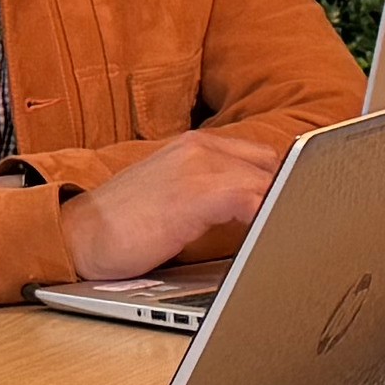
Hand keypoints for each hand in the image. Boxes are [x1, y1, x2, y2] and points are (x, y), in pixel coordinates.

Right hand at [62, 126, 288, 281]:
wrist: (75, 237)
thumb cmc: (121, 227)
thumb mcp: (172, 197)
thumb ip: (211, 193)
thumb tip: (255, 211)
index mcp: (195, 146)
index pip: (263, 157)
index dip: (289, 182)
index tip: (308, 203)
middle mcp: (200, 148)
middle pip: (274, 166)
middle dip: (294, 194)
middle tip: (309, 224)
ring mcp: (199, 167)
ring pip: (270, 180)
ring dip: (287, 208)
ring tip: (301, 234)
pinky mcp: (197, 193)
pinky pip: (254, 200)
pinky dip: (271, 218)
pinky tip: (274, 238)